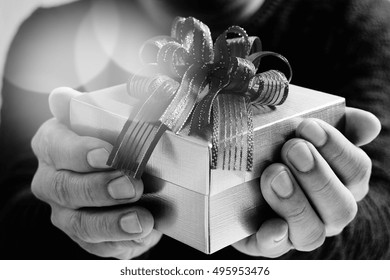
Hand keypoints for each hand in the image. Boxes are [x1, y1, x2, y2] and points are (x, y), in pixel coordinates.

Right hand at [31, 87, 161, 258]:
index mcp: (55, 142)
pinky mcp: (83, 235)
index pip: (57, 145)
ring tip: (143, 220)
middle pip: (64, 188)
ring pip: (78, 223)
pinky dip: (120, 244)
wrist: (117, 173)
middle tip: (133, 185)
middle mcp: (53, 178)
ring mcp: (65, 210)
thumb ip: (134, 100)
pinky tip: (142, 236)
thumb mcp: (121, 117)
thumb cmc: (118, 140)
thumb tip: (163, 85)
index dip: (79, 150)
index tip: (109, 153)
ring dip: (111, 223)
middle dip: (99, 189)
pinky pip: (96, 246)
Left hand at [233, 107, 380, 257]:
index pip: (357, 170)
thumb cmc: (277, 144)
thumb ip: (337, 123)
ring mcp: (298, 230)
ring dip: (295, 203)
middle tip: (291, 148)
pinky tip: (271, 224)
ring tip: (274, 174)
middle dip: (317, 175)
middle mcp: (327, 211)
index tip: (307, 126)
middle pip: (341, 206)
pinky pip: (275, 249)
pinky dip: (274, 238)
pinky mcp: (268, 241)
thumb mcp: (301, 127)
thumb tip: (370, 125)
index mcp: (342, 182)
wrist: (237, 171)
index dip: (336, 148)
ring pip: (313, 232)